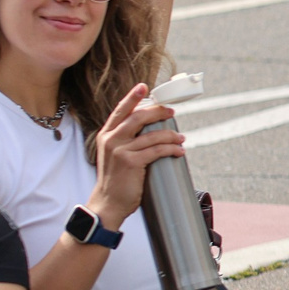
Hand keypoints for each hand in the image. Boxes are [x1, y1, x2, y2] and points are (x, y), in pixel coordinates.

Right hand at [87, 82, 183, 228]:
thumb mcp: (114, 155)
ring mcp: (120, 150)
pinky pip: (157, 150)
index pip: (119, 111)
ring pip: (152, 135)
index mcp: (106, 135)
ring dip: (171, 135)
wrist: (108, 202)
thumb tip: (149, 131)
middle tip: (171, 112)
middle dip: (158, 112)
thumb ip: (125, 141)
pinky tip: (179, 152)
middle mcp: (111, 140)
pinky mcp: (130, 162)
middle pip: (138, 117)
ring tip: (181, 139)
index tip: (143, 86)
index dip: (132, 97)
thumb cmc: (116, 180)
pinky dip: (171, 149)